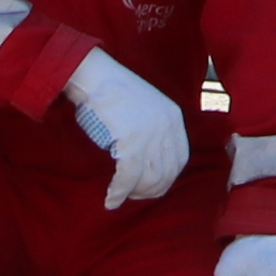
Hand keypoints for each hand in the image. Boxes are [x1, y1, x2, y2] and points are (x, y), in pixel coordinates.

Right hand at [60, 50, 194, 208]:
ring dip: (135, 193)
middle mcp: (167, 127)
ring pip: (150, 179)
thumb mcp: (146, 109)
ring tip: (121, 196)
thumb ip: (153, 131)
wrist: (95, 76)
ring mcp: (150, 135)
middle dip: (150, 190)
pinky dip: (119, 192)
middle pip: (167, 173)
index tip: (150, 187)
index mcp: (173, 118)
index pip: (179, 159)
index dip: (166, 178)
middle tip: (133, 196)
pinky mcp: (132, 142)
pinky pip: (129, 178)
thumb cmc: (113, 92)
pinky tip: (111, 199)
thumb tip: (148, 165)